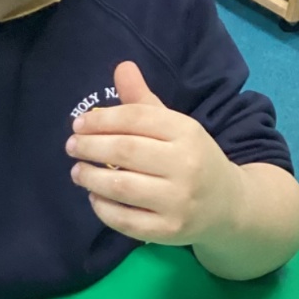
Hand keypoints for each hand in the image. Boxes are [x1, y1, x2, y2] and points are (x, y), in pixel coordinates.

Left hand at [66, 61, 241, 246]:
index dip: (102, 119)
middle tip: (71, 146)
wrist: (227, 206)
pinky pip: (125, 220)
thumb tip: (122, 67)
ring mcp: (178, 201)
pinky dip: (103, 208)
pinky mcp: (168, 230)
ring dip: (91, 177)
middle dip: (91, 146)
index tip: (79, 124)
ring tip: (77, 171)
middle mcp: (186, 165)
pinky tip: (94, 196)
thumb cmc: (192, 159)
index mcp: (187, 132)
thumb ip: (144, 102)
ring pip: (122, 186)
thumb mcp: (175, 127)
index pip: (137, 118)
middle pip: (125, 151)